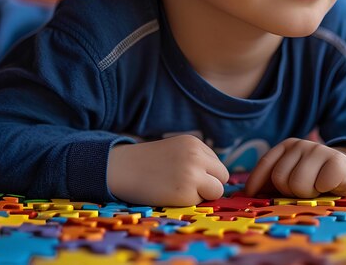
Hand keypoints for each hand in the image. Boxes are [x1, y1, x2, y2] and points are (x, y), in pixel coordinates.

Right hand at [107, 135, 228, 205]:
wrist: (123, 169)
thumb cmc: (149, 162)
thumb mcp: (177, 149)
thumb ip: (198, 158)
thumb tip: (219, 179)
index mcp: (195, 143)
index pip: (216, 163)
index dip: (206, 173)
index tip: (187, 175)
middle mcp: (197, 156)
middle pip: (222, 176)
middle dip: (210, 184)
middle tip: (188, 186)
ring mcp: (193, 174)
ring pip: (217, 190)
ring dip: (203, 194)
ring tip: (181, 190)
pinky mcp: (186, 193)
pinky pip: (200, 202)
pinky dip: (189, 202)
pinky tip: (171, 195)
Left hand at [244, 138, 345, 198]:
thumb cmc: (316, 180)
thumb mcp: (292, 178)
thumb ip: (271, 184)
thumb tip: (242, 195)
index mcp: (286, 147)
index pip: (265, 164)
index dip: (256, 182)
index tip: (251, 195)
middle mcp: (300, 144)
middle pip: (280, 178)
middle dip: (290, 192)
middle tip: (305, 190)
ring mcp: (318, 150)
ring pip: (298, 184)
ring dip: (308, 193)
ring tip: (317, 188)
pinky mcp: (335, 161)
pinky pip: (319, 185)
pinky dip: (324, 191)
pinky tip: (330, 187)